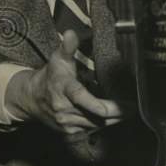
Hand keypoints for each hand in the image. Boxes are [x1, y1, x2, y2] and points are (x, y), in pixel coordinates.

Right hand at [6, 30, 122, 134]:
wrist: (31, 99)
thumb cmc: (50, 77)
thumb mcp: (58, 60)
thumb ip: (68, 47)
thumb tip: (71, 33)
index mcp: (63, 88)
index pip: (80, 97)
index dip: (96, 104)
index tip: (114, 106)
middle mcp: (64, 109)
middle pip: (96, 115)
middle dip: (117, 112)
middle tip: (134, 107)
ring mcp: (67, 123)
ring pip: (98, 124)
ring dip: (115, 119)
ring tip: (129, 111)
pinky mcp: (70, 132)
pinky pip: (93, 129)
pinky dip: (105, 123)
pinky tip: (115, 116)